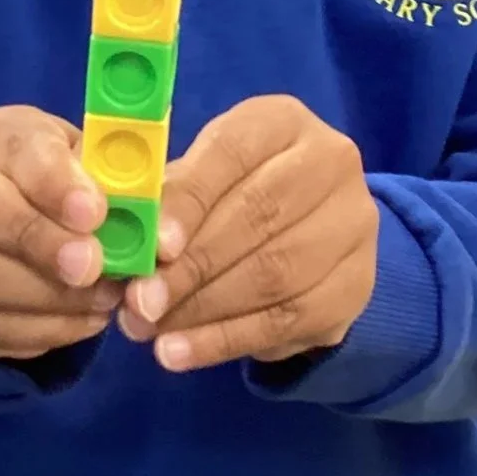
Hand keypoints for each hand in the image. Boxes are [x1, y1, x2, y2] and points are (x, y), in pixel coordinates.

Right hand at [0, 107, 120, 359]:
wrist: (24, 222)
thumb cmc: (71, 183)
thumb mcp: (97, 162)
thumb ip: (120, 180)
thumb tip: (153, 218)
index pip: (17, 148)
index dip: (55, 183)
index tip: (96, 213)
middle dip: (40, 242)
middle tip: (93, 265)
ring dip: (51, 295)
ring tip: (106, 295)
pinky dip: (47, 329)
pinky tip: (88, 318)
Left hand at [120, 96, 377, 371]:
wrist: (311, 233)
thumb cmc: (232, 195)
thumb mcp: (198, 179)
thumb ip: (164, 202)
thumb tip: (121, 240)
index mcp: (282, 122)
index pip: (234, 151)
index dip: (191, 198)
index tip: (154, 244)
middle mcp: (330, 161)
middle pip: (258, 215)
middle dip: (190, 265)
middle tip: (138, 304)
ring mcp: (353, 224)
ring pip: (274, 273)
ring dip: (202, 309)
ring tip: (150, 332)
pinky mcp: (355, 284)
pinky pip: (287, 320)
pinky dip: (225, 340)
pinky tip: (181, 353)